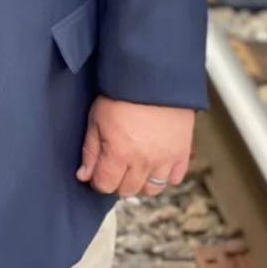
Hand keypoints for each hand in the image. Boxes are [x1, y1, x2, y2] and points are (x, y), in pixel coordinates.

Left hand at [76, 95, 193, 196]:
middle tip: (116, 167)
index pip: (105, 185)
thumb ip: (90, 150)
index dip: (98, 180)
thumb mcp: (96, 118)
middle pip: (128, 190)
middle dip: (118, 183)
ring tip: (135, 167)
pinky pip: (175, 178)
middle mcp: (143, 161)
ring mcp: (165, 159)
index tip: (98, 171)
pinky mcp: (182, 152)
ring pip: (152, 189)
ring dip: (141, 183)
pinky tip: (156, 163)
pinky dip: (165, 176)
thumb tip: (84, 176)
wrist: (154, 76)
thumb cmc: (121, 94)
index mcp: (118, 153)